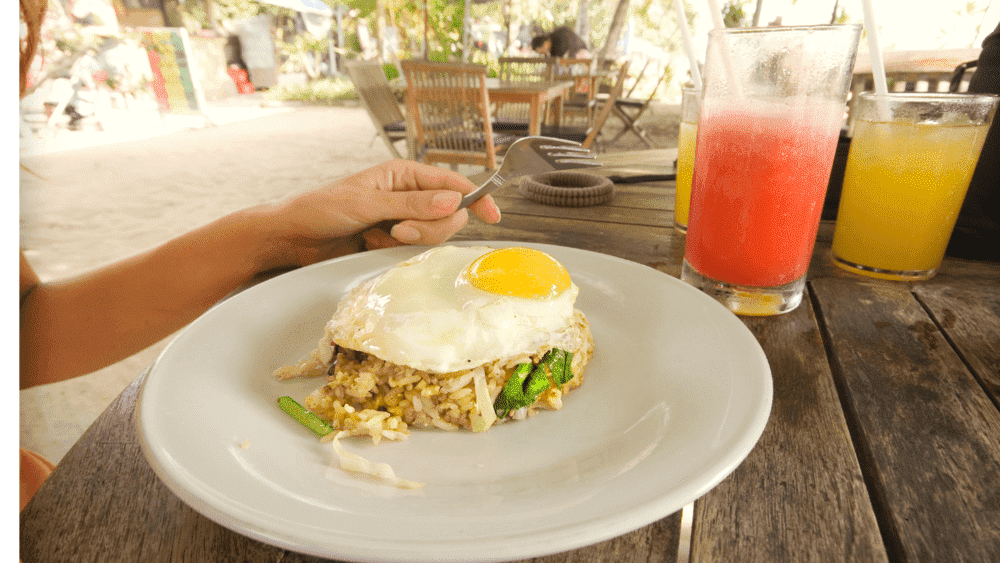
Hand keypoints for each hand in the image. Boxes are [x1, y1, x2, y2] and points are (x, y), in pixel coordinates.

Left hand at [258, 160, 501, 267]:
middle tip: (397, 230)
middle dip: (430, 227)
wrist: (295, 238)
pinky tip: (374, 245)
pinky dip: (398, 252)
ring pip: (434, 234)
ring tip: (380, 236)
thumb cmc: (323, 209)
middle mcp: (409, 195)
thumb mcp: (367, 204)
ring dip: (413, 240)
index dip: (476, 199)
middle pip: (449, 214)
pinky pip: (415, 251)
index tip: (492, 216)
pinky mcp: (393, 242)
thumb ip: (411, 204)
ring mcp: (403, 219)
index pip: (452, 184)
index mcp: (404, 174)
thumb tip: (452, 201)